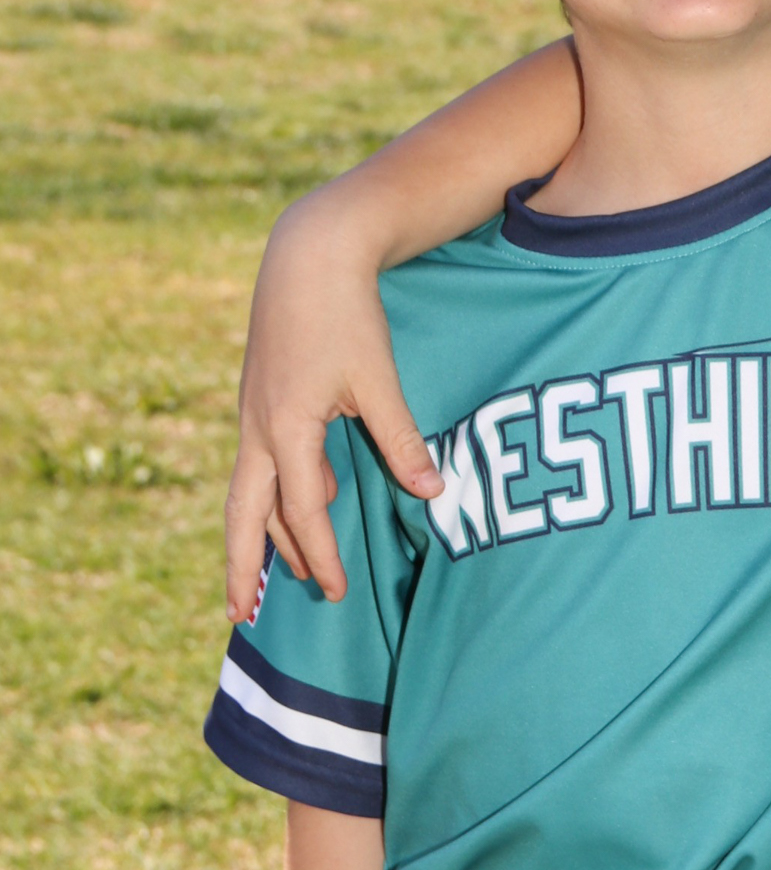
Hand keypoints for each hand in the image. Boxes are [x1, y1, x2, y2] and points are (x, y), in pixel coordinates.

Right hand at [225, 200, 438, 618]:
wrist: (307, 255)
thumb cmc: (345, 315)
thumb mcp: (378, 378)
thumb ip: (401, 440)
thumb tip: (432, 493)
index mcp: (285, 429)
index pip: (302, 512)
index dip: (321, 555)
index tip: (338, 590)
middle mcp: (258, 428)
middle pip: (243, 514)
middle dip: (242, 567)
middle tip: (238, 614)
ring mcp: (253, 414)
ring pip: (250, 490)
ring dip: (260, 532)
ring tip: (266, 576)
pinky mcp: (261, 399)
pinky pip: (261, 463)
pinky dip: (274, 493)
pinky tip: (300, 502)